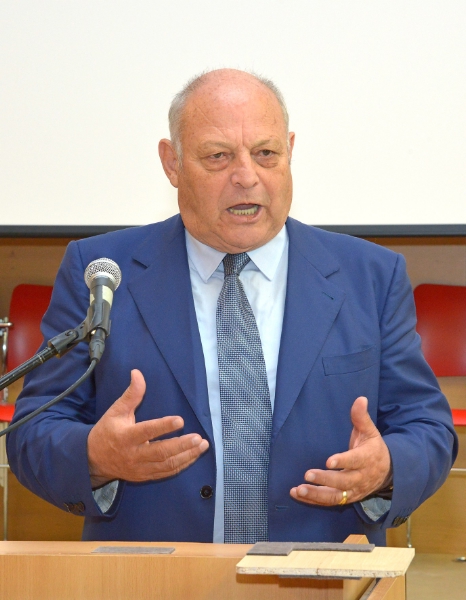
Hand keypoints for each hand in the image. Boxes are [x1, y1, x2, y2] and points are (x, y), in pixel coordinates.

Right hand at [87, 369, 208, 487]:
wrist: (94, 460)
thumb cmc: (107, 431)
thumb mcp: (116, 411)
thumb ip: (131, 394)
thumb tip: (137, 373)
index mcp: (125, 437)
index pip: (146, 432)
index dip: (163, 427)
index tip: (180, 420)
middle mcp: (133, 455)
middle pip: (160, 452)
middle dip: (181, 446)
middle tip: (198, 438)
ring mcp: (140, 468)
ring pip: (166, 465)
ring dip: (187, 456)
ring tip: (202, 445)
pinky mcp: (145, 476)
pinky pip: (166, 473)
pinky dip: (182, 465)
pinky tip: (194, 456)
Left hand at [290, 396, 391, 505]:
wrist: (387, 471)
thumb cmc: (373, 448)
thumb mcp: (370, 431)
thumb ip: (361, 417)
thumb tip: (360, 399)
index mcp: (367, 458)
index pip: (355, 461)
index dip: (343, 461)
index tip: (329, 461)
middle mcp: (361, 477)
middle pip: (344, 482)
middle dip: (326, 479)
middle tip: (308, 474)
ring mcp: (354, 490)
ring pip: (336, 496)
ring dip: (316, 494)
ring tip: (299, 489)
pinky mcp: (347, 498)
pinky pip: (330, 501)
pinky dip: (314, 500)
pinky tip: (299, 494)